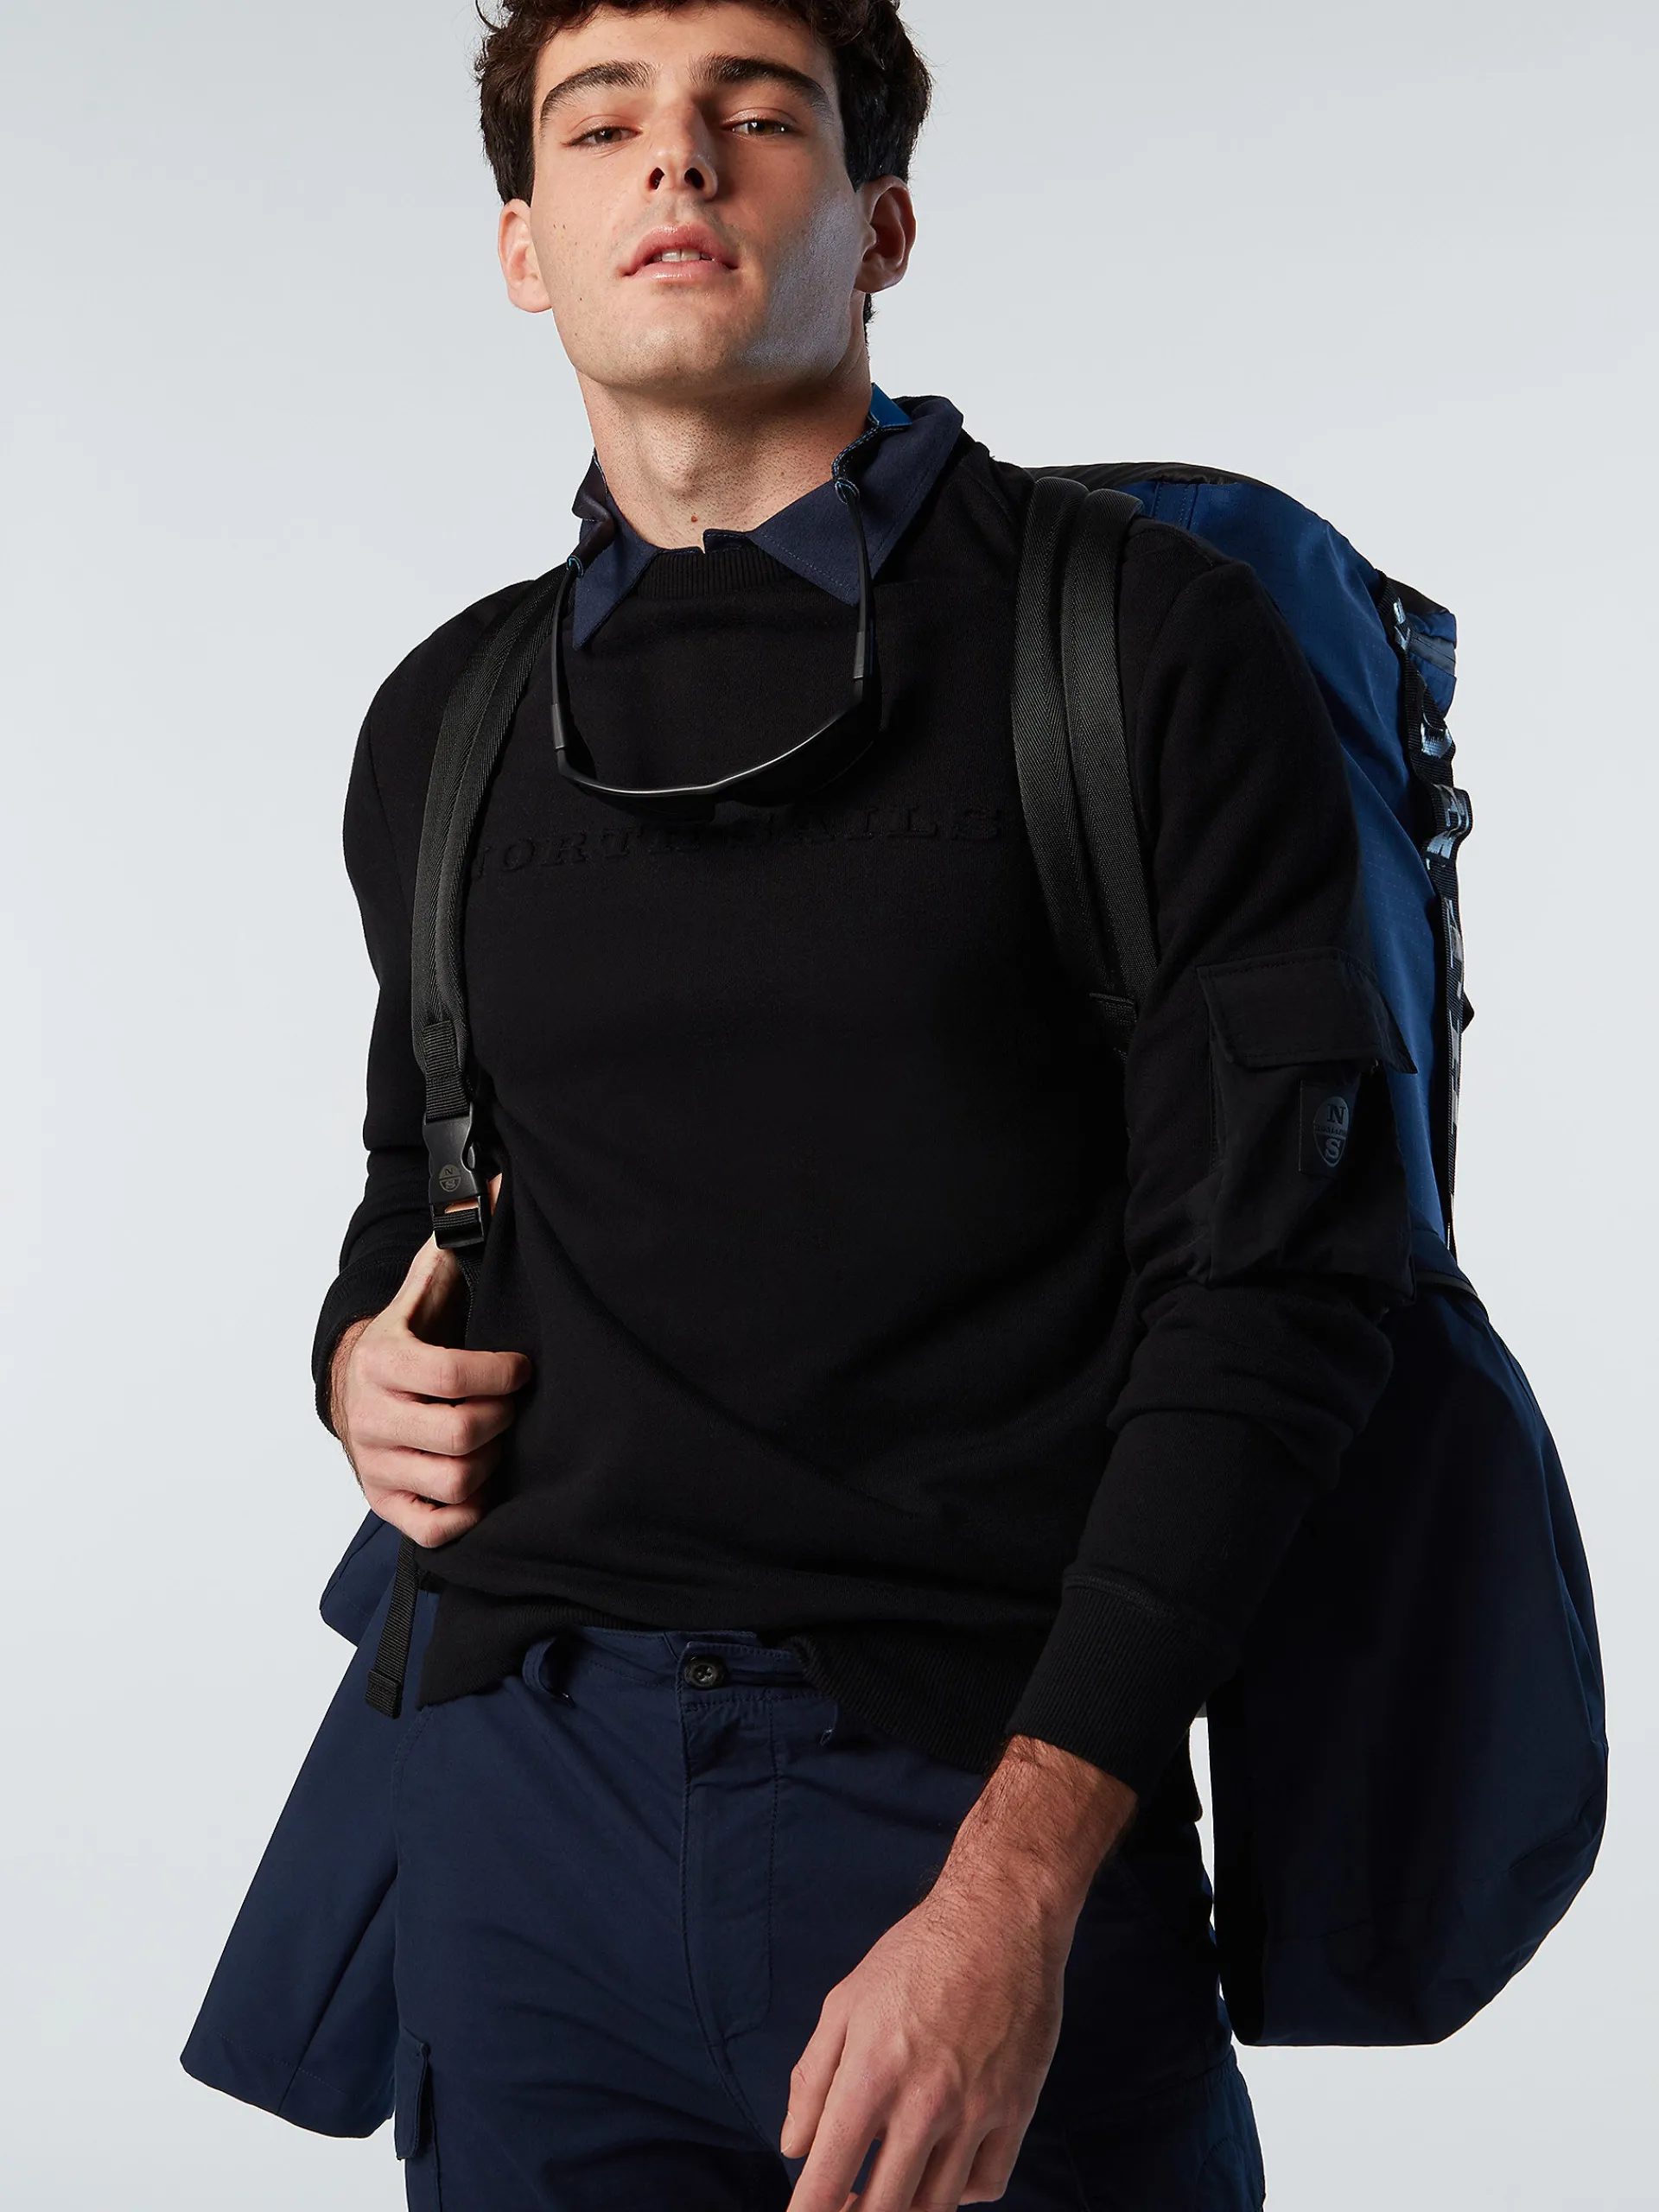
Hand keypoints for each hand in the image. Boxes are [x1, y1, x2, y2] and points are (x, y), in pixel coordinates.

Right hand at [330, 1187, 531, 1546]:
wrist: (350, 1387)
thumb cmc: (406, 1337)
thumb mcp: (422, 1290)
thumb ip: (455, 1244)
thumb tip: (494, 1185)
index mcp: (383, 1360)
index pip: (452, 1377)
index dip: (501, 1375)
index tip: (523, 1368)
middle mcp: (373, 1416)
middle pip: (463, 1436)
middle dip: (504, 1419)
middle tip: (516, 1404)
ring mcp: (377, 1465)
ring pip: (457, 1483)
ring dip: (494, 1462)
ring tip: (501, 1437)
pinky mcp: (383, 1504)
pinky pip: (436, 1529)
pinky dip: (468, 1511)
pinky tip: (483, 1481)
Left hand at [781, 1738, 1134, 2211]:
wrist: (1000, 1918)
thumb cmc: (914, 1955)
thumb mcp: (844, 2004)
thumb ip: (812, 2079)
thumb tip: (794, 2149)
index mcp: (870, 2075)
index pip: (826, 2179)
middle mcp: (924, 2103)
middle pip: (884, 2210)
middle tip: (845, 2207)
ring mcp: (976, 2112)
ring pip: (936, 2207)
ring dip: (906, 2208)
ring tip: (886, 2194)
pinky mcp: (1017, 2110)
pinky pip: (987, 2184)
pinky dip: (960, 2191)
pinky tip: (941, 2169)